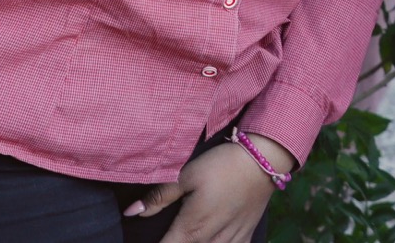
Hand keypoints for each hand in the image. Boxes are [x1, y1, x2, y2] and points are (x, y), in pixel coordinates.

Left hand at [123, 138, 285, 241]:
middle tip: (170, 235)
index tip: (142, 242)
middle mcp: (209, 241)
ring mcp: (230, 242)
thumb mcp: (187, 174)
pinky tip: (212, 242)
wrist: (263, 160)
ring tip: (186, 238)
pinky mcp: (245, 236)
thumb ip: (159, 196)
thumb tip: (131, 212)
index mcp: (191, 229)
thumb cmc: (221, 165)